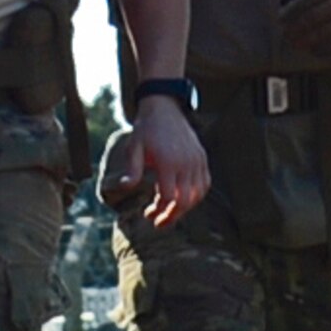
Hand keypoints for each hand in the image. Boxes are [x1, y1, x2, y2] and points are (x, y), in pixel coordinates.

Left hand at [118, 95, 209, 228]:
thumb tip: (125, 187)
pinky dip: (195, 196)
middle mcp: (186, 162)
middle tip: (158, 223)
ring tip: (169, 212)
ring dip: (184, 208)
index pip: (170, 197)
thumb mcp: (134, 147)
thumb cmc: (145, 129)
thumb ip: (132, 169)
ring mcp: (197, 160)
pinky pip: (205, 184)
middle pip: (186, 201)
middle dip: (172, 216)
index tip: (148, 215)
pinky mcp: (202, 158)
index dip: (160, 211)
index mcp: (169, 161)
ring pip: (198, 195)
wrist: (164, 108)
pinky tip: (182, 199)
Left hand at [276, 0, 330, 62]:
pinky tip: (312, 50)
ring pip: (324, 32)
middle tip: (286, 35)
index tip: (280, 19)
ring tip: (295, 44)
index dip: (292, 9)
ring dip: (306, 40)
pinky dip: (322, 49)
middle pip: (314, 16)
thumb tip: (280, 5)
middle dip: (297, 27)